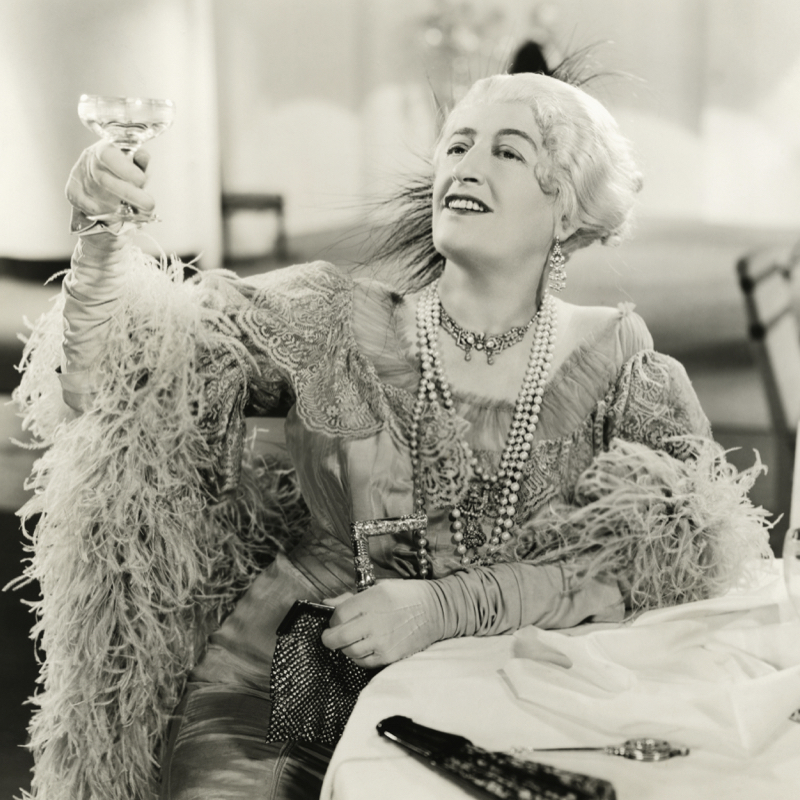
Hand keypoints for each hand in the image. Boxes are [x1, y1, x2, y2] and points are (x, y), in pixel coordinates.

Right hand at [65, 141, 154, 219]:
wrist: (106, 175)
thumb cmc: (125, 169)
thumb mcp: (136, 161)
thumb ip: (140, 160)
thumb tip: (142, 158)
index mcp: (105, 149)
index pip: (109, 156)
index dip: (125, 169)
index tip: (141, 180)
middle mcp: (89, 161)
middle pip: (104, 180)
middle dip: (129, 194)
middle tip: (149, 204)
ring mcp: (78, 176)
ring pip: (98, 196)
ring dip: (119, 207)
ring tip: (136, 210)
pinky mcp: (72, 192)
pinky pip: (89, 207)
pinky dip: (106, 213)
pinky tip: (116, 212)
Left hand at [320, 580, 443, 668]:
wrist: (437, 611)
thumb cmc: (408, 595)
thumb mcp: (379, 587)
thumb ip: (352, 598)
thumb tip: (328, 603)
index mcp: (371, 600)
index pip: (338, 615)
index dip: (333, 619)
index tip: (336, 620)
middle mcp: (374, 622)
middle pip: (338, 637)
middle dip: (330, 638)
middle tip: (330, 636)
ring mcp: (381, 642)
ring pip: (349, 652)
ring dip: (345, 647)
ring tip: (352, 640)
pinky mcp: (389, 656)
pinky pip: (363, 662)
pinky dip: (358, 657)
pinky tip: (365, 647)